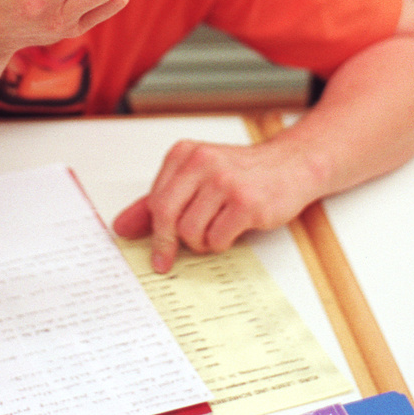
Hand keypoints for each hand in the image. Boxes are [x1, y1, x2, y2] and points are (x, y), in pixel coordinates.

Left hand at [112, 139, 311, 272]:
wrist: (291, 165)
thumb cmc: (241, 174)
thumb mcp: (196, 179)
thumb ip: (157, 202)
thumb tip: (122, 227)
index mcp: (184, 154)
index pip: (154, 199)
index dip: (154, 230)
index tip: (157, 251)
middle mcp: (202, 162)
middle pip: (165, 214)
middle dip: (165, 243)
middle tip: (167, 260)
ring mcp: (225, 181)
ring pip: (190, 231)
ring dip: (200, 243)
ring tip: (214, 232)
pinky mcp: (246, 202)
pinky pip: (217, 239)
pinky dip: (220, 244)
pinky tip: (232, 230)